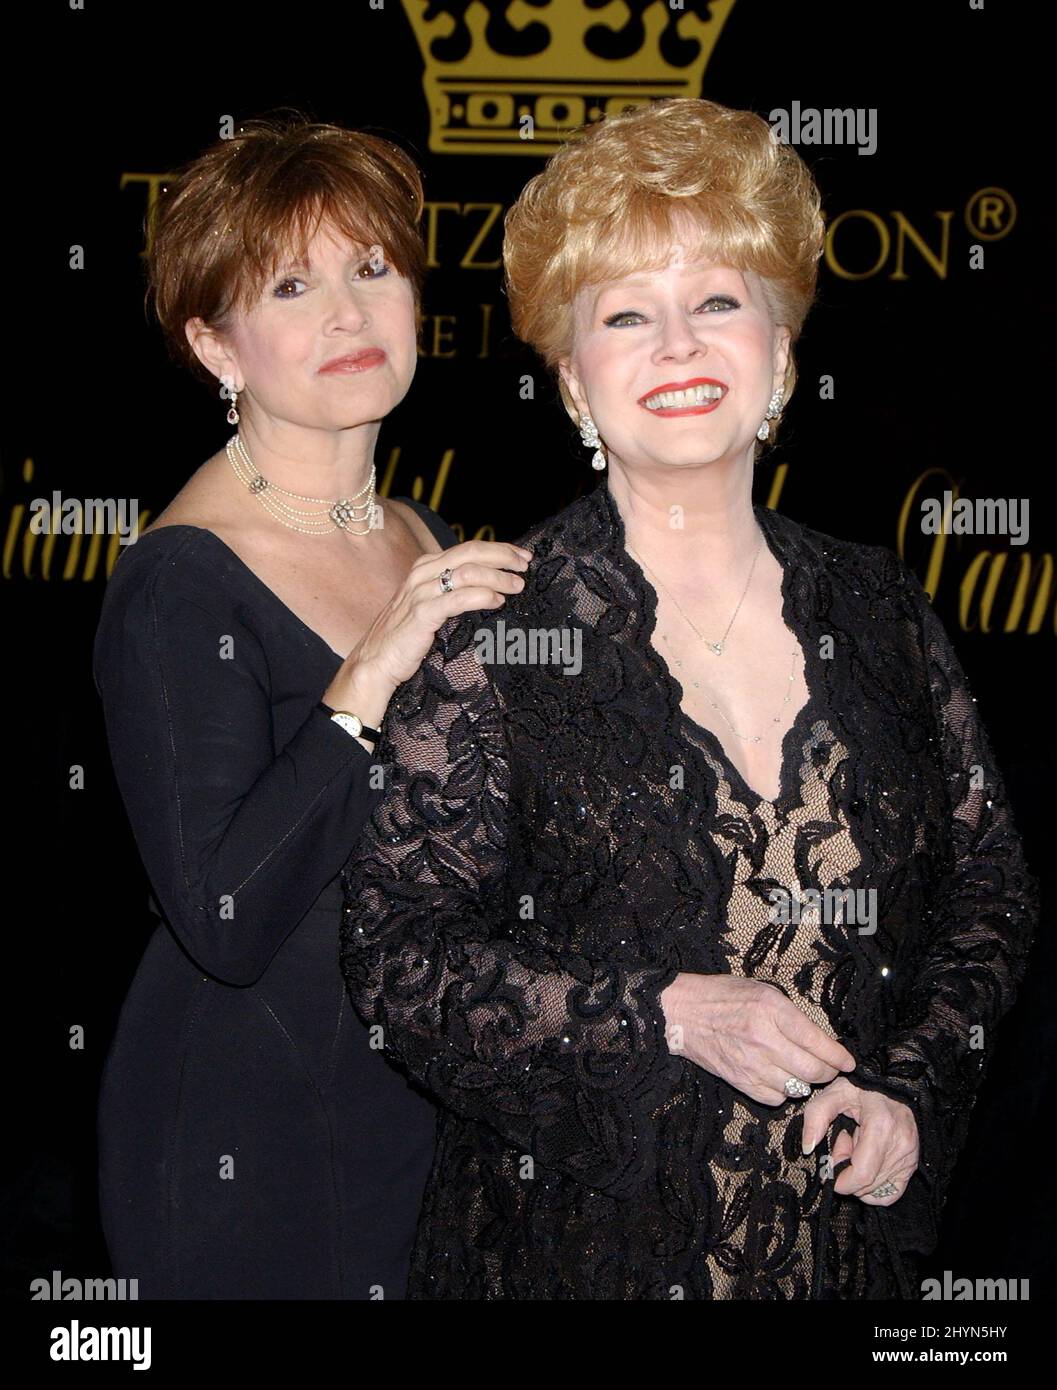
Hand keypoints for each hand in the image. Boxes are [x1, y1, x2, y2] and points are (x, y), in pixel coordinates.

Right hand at [330, 540, 532, 699]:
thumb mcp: (428, 606)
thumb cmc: (404, 638)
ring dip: (498, 577)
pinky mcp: (421, 614)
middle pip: (470, 553)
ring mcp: (420, 593)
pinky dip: (482, 596)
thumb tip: (490, 589)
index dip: (498, 550)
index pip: (467, 549)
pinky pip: (457, 598)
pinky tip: (497, 601)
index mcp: (425, 567)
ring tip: (517, 586)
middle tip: (525, 566)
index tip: (521, 557)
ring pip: (467, 572)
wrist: (374, 663)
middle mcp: (422, 574)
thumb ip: (451, 592)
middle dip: (503, 556)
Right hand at [659, 973, 855, 1104]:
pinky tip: (779, 1078)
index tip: (848, 1062)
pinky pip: (776, 1099)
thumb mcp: (763, 992)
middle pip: (813, 1071)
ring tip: (803, 1072)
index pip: (818, 1042)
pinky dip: (784, 1092)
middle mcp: (764, 1039)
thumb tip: (821, 1041)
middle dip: (828, 1072)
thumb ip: (792, 1016)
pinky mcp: (741, 1082)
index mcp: (772, 1010)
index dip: (839, 1057)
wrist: (683, 1014)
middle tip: (829, 1068)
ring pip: (798, 1088)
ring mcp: (752, 1064)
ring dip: (806, 1083)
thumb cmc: (723, 997)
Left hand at [801, 1076, 919, 1204]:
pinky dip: (874, 1186)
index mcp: (881, 1127)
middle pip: (867, 1184)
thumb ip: (816, 1117)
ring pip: (877, 1190)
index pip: (861, 1175)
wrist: (891, 1084)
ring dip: (860, 1176)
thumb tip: (808, 1147)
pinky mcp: (912, 1163)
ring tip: (857, 1147)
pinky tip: (867, 1163)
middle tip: (844, 1145)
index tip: (830, 1165)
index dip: (840, 1180)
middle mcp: (899, 1145)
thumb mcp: (833, 1093)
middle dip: (847, 1174)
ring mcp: (909, 1156)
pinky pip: (892, 1192)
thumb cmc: (861, 1088)